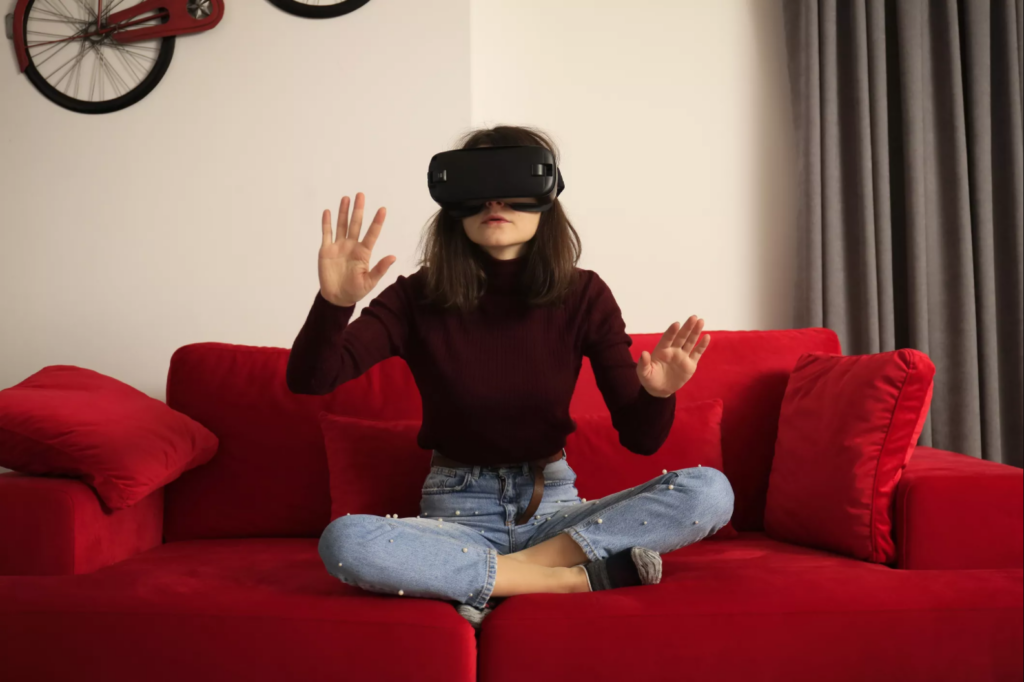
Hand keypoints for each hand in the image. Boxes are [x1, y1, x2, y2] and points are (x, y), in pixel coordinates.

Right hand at [319, 192, 394, 306]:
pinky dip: (326, 223)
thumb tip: (393, 257)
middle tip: (360, 195)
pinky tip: (328, 212)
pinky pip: (326, 233)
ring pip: (341, 225)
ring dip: (343, 212)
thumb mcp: (370, 281)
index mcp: (363, 252)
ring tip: (346, 198)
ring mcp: (339, 246)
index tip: (383, 209)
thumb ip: (380, 269)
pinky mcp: (326, 250)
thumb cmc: (356, 290)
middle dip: (358, 210)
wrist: (337, 297)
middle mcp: (352, 246)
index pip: (371, 234)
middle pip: (355, 224)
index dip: (377, 222)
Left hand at [637, 315, 709, 397]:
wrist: (660, 389)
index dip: (671, 332)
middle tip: (693, 317)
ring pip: (690, 342)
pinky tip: (707, 337)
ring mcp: (682, 356)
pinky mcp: (690, 364)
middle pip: (681, 337)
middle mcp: (673, 350)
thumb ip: (643, 364)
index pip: (667, 339)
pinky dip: (702, 345)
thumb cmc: (649, 378)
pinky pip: (697, 353)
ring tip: (701, 321)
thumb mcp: (644, 373)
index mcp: (661, 351)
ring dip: (695, 332)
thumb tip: (644, 353)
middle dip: (687, 327)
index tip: (676, 324)